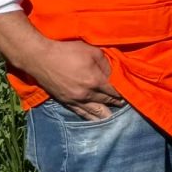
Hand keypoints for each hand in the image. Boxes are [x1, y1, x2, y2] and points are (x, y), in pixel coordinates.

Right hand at [0, 12, 125, 119]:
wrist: (41, 58)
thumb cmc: (67, 51)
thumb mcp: (92, 52)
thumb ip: (105, 64)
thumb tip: (112, 75)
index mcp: (95, 80)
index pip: (113, 91)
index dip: (122, 93)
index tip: (129, 95)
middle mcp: (86, 94)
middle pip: (105, 101)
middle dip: (116, 103)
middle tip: (124, 105)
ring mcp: (74, 100)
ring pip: (93, 111)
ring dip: (104, 114)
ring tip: (113, 116)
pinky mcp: (65, 101)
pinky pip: (80, 112)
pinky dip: (89, 117)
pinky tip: (94, 120)